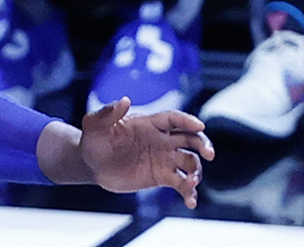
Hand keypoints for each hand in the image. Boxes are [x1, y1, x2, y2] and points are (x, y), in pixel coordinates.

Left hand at [69, 98, 212, 204]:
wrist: (93, 164)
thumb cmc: (94, 140)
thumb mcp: (95, 125)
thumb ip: (108, 113)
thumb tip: (124, 100)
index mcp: (151, 123)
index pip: (174, 119)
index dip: (188, 121)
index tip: (199, 126)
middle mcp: (163, 139)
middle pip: (190, 138)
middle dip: (203, 144)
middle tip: (210, 154)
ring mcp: (164, 158)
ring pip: (189, 161)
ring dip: (196, 171)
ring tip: (191, 183)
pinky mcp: (161, 176)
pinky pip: (180, 183)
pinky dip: (188, 191)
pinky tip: (191, 202)